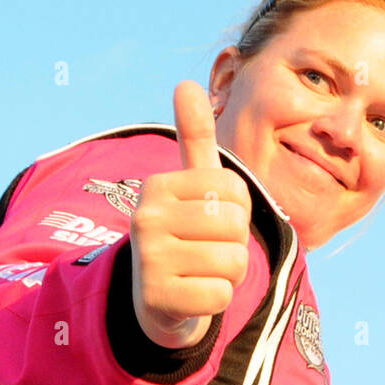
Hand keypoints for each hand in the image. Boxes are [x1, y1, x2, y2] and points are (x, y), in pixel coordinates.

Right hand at [129, 80, 251, 348]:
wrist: (157, 299)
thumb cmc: (185, 235)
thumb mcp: (190, 186)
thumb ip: (194, 138)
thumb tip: (186, 83)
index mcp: (157, 186)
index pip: (234, 190)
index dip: (238, 211)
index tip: (211, 223)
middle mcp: (146, 218)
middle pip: (234, 226)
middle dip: (234, 245)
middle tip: (207, 252)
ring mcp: (149, 260)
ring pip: (232, 262)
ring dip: (229, 274)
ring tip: (202, 273)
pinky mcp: (157, 299)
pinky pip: (220, 295)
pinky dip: (217, 301)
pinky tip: (195, 296)